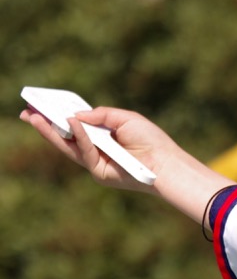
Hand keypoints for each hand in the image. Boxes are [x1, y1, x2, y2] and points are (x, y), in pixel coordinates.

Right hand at [20, 104, 234, 223]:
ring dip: (50, 132)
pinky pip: (84, 152)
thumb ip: (101, 114)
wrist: (166, 163)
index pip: (77, 126)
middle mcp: (97, 150)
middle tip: (27, 112)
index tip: (42, 105)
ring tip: (35, 118)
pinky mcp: (99, 173)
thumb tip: (76, 114)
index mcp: (104, 136)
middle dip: (46, 125)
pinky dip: (77, 137)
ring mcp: (97, 163)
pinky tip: (70, 123)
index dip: (59, 116)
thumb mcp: (126, 118)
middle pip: (66, 137)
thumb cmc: (151, 140)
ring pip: (68, 147)